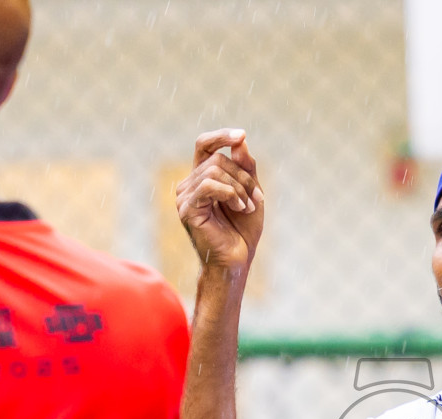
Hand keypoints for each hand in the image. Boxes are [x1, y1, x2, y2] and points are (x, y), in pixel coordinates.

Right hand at [175, 129, 264, 270]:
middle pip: (218, 159)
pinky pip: (210, 185)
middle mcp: (189, 185)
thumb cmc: (243, 230)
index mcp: (202, 178)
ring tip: (247, 207)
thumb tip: (240, 141)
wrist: (237, 260)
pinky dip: (231, 193)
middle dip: (244, 177)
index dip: (221, 136)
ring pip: (215, 170)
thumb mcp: (251, 192)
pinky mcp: (186, 208)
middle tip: (256, 199)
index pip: (204, 145)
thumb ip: (246, 167)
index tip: (241, 135)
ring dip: (239, 188)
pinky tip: (239, 208)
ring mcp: (185, 196)